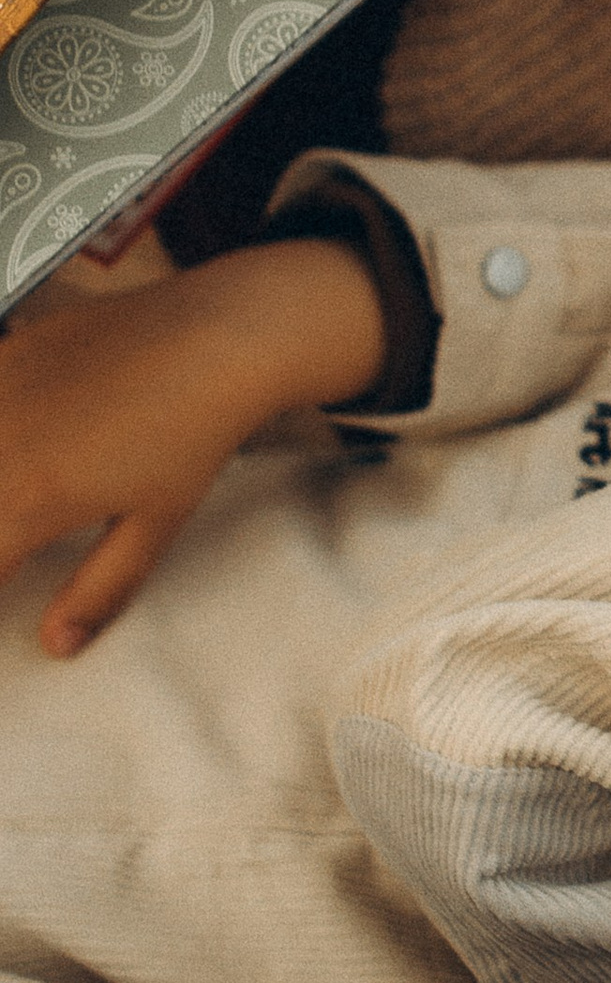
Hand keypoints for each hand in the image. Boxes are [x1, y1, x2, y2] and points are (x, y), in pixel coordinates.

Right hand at [0, 237, 387, 655]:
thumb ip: (99, 589)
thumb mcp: (155, 524)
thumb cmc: (194, 435)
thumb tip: (58, 645)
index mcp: (29, 500)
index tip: (13, 575)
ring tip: (25, 497)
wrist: (218, 338)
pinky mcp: (9, 350)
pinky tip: (21, 437)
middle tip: (21, 537)